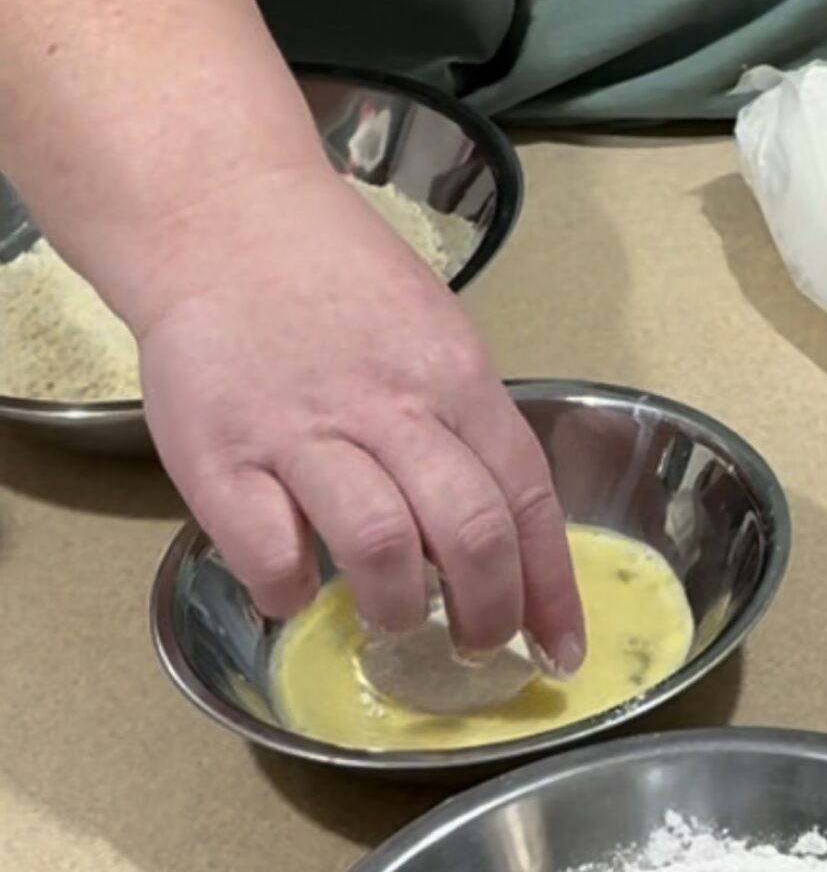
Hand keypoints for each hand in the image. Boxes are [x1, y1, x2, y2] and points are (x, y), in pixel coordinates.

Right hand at [135, 165, 584, 666]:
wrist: (221, 218)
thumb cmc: (335, 281)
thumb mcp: (432, 333)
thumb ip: (463, 422)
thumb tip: (499, 528)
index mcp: (454, 377)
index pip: (525, 497)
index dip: (550, 588)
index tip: (561, 652)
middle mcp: (389, 407)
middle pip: (469, 534)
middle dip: (488, 613)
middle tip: (478, 645)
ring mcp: (302, 433)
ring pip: (381, 549)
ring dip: (398, 606)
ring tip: (392, 615)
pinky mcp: (220, 456)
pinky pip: (270, 554)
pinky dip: (289, 590)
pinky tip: (292, 586)